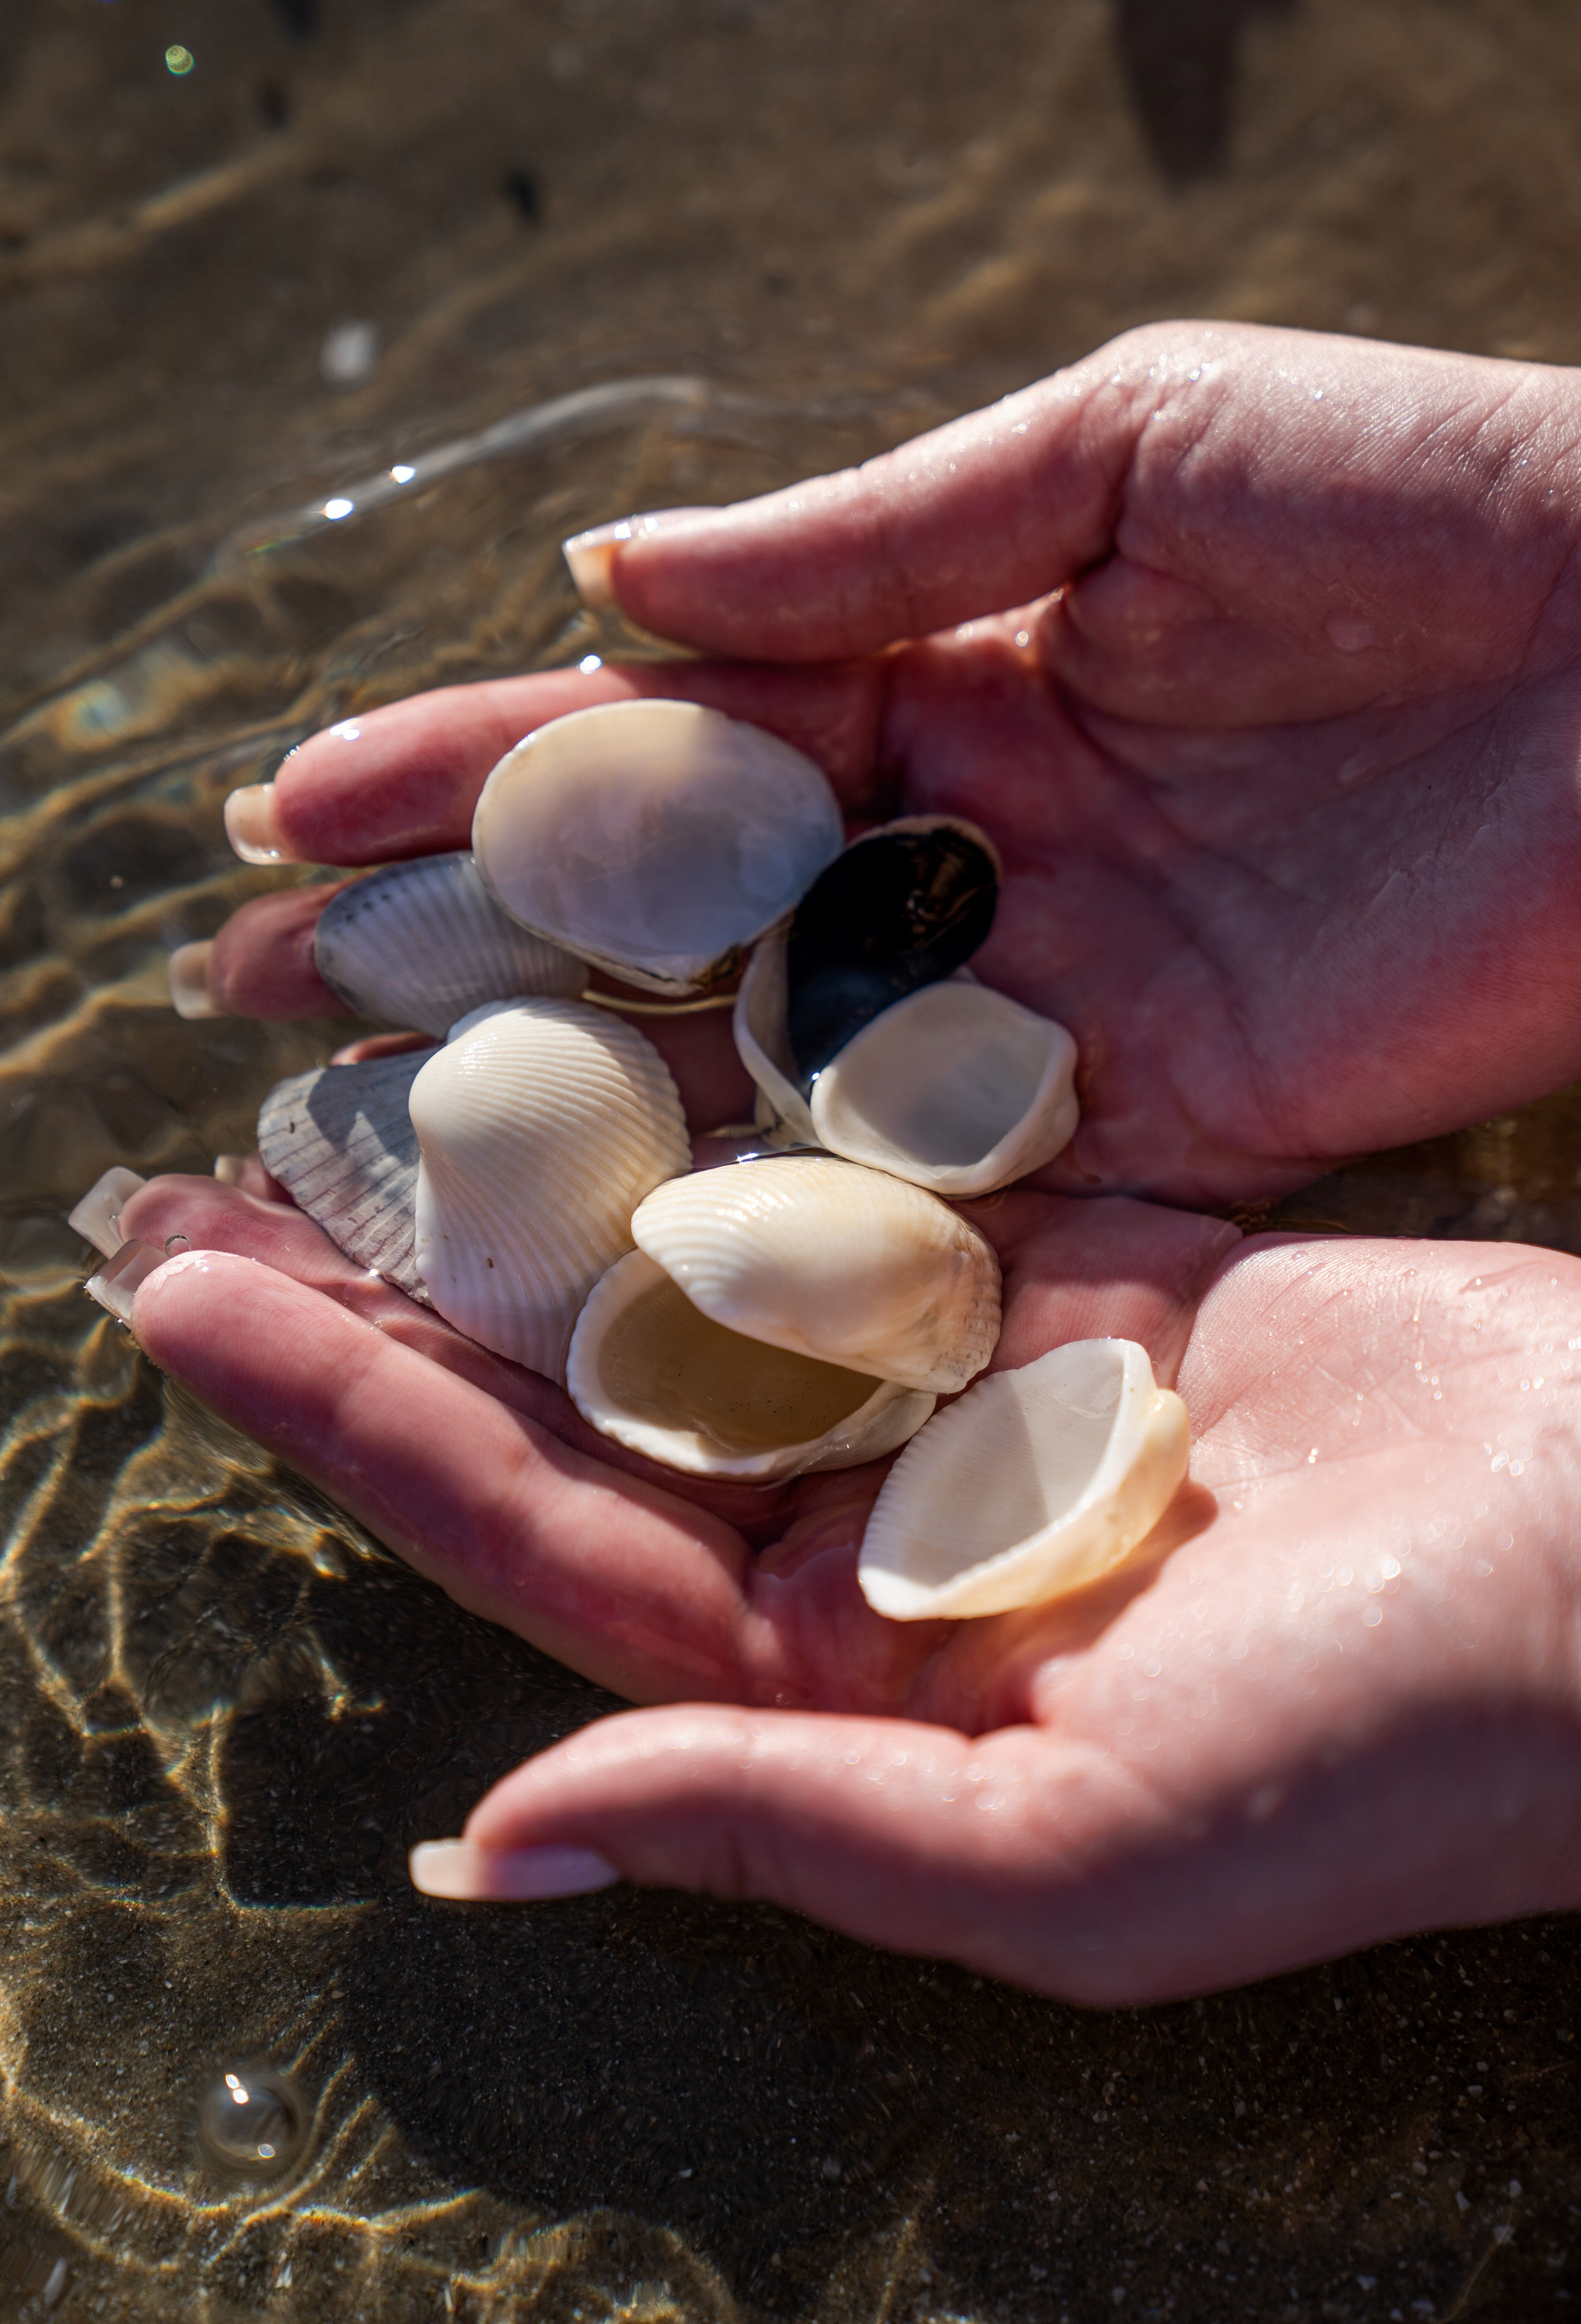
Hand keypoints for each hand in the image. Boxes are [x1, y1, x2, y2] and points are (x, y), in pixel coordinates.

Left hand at [110, 1179, 1580, 2001]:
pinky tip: (613, 1012)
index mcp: (843, 1689)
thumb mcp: (1073, 1858)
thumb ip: (784, 1826)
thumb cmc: (1390, 1761)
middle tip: (194, 1180)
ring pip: (697, 1269)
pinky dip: (737, 1097)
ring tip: (362, 1076)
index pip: (542, 1544)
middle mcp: (875, 1539)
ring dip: (534, 1182)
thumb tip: (497, 1850)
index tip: (190, 1308)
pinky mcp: (1069, 1266)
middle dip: (387, 1294)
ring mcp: (965, 1394)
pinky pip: (860, 1174)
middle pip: (578, 1397)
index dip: (356, 1429)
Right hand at [198, 318, 1580, 1203]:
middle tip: (253, 1009)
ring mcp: (1042, 1002)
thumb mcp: (1132, 447)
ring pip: (767, 1074)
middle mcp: (961, 853)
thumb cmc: (1441, 496)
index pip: (657, 731)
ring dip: (575, 1116)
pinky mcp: (1153, 1127)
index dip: (470, 767)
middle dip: (462, 961)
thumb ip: (876, 535)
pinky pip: (938, 1188)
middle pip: (670, 925)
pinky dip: (788, 1225)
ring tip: (369, 1157)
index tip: (286, 809)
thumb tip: (603, 574)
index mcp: (942, 667)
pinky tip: (622, 1266)